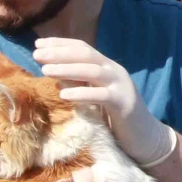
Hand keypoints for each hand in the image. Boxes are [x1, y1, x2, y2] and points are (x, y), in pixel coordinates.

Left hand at [34, 38, 176, 166]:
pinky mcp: (123, 103)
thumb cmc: (116, 118)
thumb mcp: (94, 98)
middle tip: (36, 54)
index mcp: (107, 67)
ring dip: (67, 69)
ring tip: (45, 70)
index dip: (60, 44)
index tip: (38, 44)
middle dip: (60, 53)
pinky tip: (64, 95)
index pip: (83, 48)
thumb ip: (79, 85)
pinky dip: (82, 93)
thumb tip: (57, 76)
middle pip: (86, 55)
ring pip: (93, 71)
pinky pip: (101, 95)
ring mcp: (121, 86)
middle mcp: (115, 71)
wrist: (145, 138)